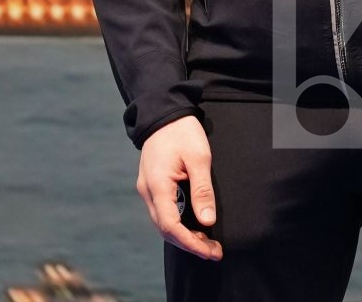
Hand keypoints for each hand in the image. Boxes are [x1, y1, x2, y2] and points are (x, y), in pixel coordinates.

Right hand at [136, 115, 222, 260]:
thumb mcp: (199, 157)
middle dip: (190, 243)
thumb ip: (202, 190)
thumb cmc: (183, 131)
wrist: (163, 110)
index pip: (170, 226)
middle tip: (215, 251)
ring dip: (184, 235)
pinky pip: (163, 211)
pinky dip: (177, 222)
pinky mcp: (151, 184)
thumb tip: (207, 221)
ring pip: (163, 222)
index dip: (190, 243)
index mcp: (157, 185)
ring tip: (208, 242)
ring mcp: (147, 188)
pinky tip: (194, 224)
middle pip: (165, 229)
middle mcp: (148, 191)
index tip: (210, 251)